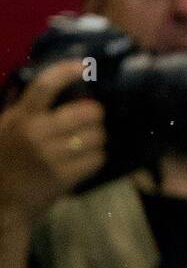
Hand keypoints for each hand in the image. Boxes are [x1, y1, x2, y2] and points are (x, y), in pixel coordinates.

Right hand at [0, 59, 105, 227]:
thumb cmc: (5, 161)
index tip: (83, 65)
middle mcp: (36, 134)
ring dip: (97, 139)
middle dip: (94, 116)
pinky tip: (85, 160)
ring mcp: (51, 156)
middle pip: (88, 112)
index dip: (66, 71)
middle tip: (90, 121)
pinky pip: (97, 159)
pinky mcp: (64, 177)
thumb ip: (25, 108)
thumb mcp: (6, 128)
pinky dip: (96, 158)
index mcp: (21, 118)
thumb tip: (54, 81)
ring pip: (97, 136)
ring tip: (87, 143)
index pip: (45, 86)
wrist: (3, 202)